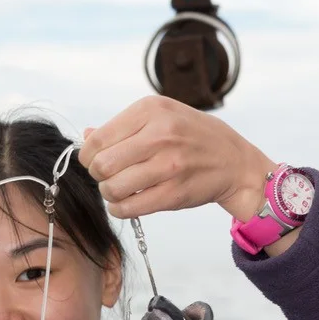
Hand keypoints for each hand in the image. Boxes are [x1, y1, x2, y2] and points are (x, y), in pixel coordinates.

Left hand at [79, 95, 275, 222]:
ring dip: (110, 194)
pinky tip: (127, 202)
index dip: (89, 156)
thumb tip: (85, 136)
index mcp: (151, 110)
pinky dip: (120, 209)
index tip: (97, 161)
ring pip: (113, 188)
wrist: (233, 161)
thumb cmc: (191, 137)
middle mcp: (160, 134)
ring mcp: (168, 165)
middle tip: (110, 176)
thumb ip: (122, 127)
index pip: (98, 139)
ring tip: (120, 189)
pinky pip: (129, 208)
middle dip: (99, 176)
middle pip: (102, 165)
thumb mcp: (161, 117)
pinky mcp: (174, 193)